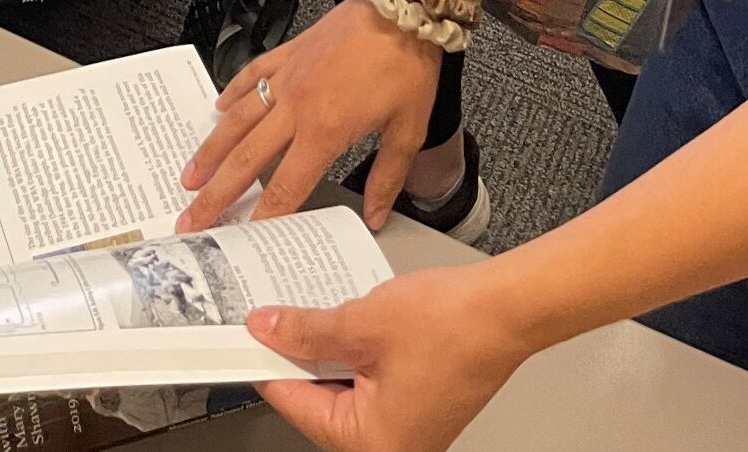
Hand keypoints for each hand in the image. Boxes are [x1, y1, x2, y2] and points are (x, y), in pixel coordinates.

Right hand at [177, 0, 441, 230]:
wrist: (399, 2)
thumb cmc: (407, 62)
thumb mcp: (408, 129)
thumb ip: (388, 177)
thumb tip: (377, 216)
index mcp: (326, 131)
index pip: (286, 187)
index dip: (263, 216)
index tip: (241, 239)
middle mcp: (297, 106)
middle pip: (246, 159)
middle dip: (216, 194)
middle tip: (190, 219)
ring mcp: (287, 76)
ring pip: (238, 119)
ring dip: (211, 150)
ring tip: (190, 174)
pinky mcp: (289, 51)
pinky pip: (251, 74)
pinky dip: (232, 92)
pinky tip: (218, 107)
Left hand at [250, 267, 524, 451]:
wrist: (506, 309)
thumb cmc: (453, 326)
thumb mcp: (361, 322)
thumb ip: (307, 331)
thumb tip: (268, 330)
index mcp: (373, 443)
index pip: (298, 406)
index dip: (266, 365)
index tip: (241, 340)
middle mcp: (391, 445)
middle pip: (320, 402)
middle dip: (296, 357)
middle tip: (268, 320)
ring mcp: (407, 426)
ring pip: (344, 389)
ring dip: (324, 352)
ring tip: (305, 314)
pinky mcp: (417, 403)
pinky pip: (368, 381)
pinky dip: (351, 352)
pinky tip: (340, 319)